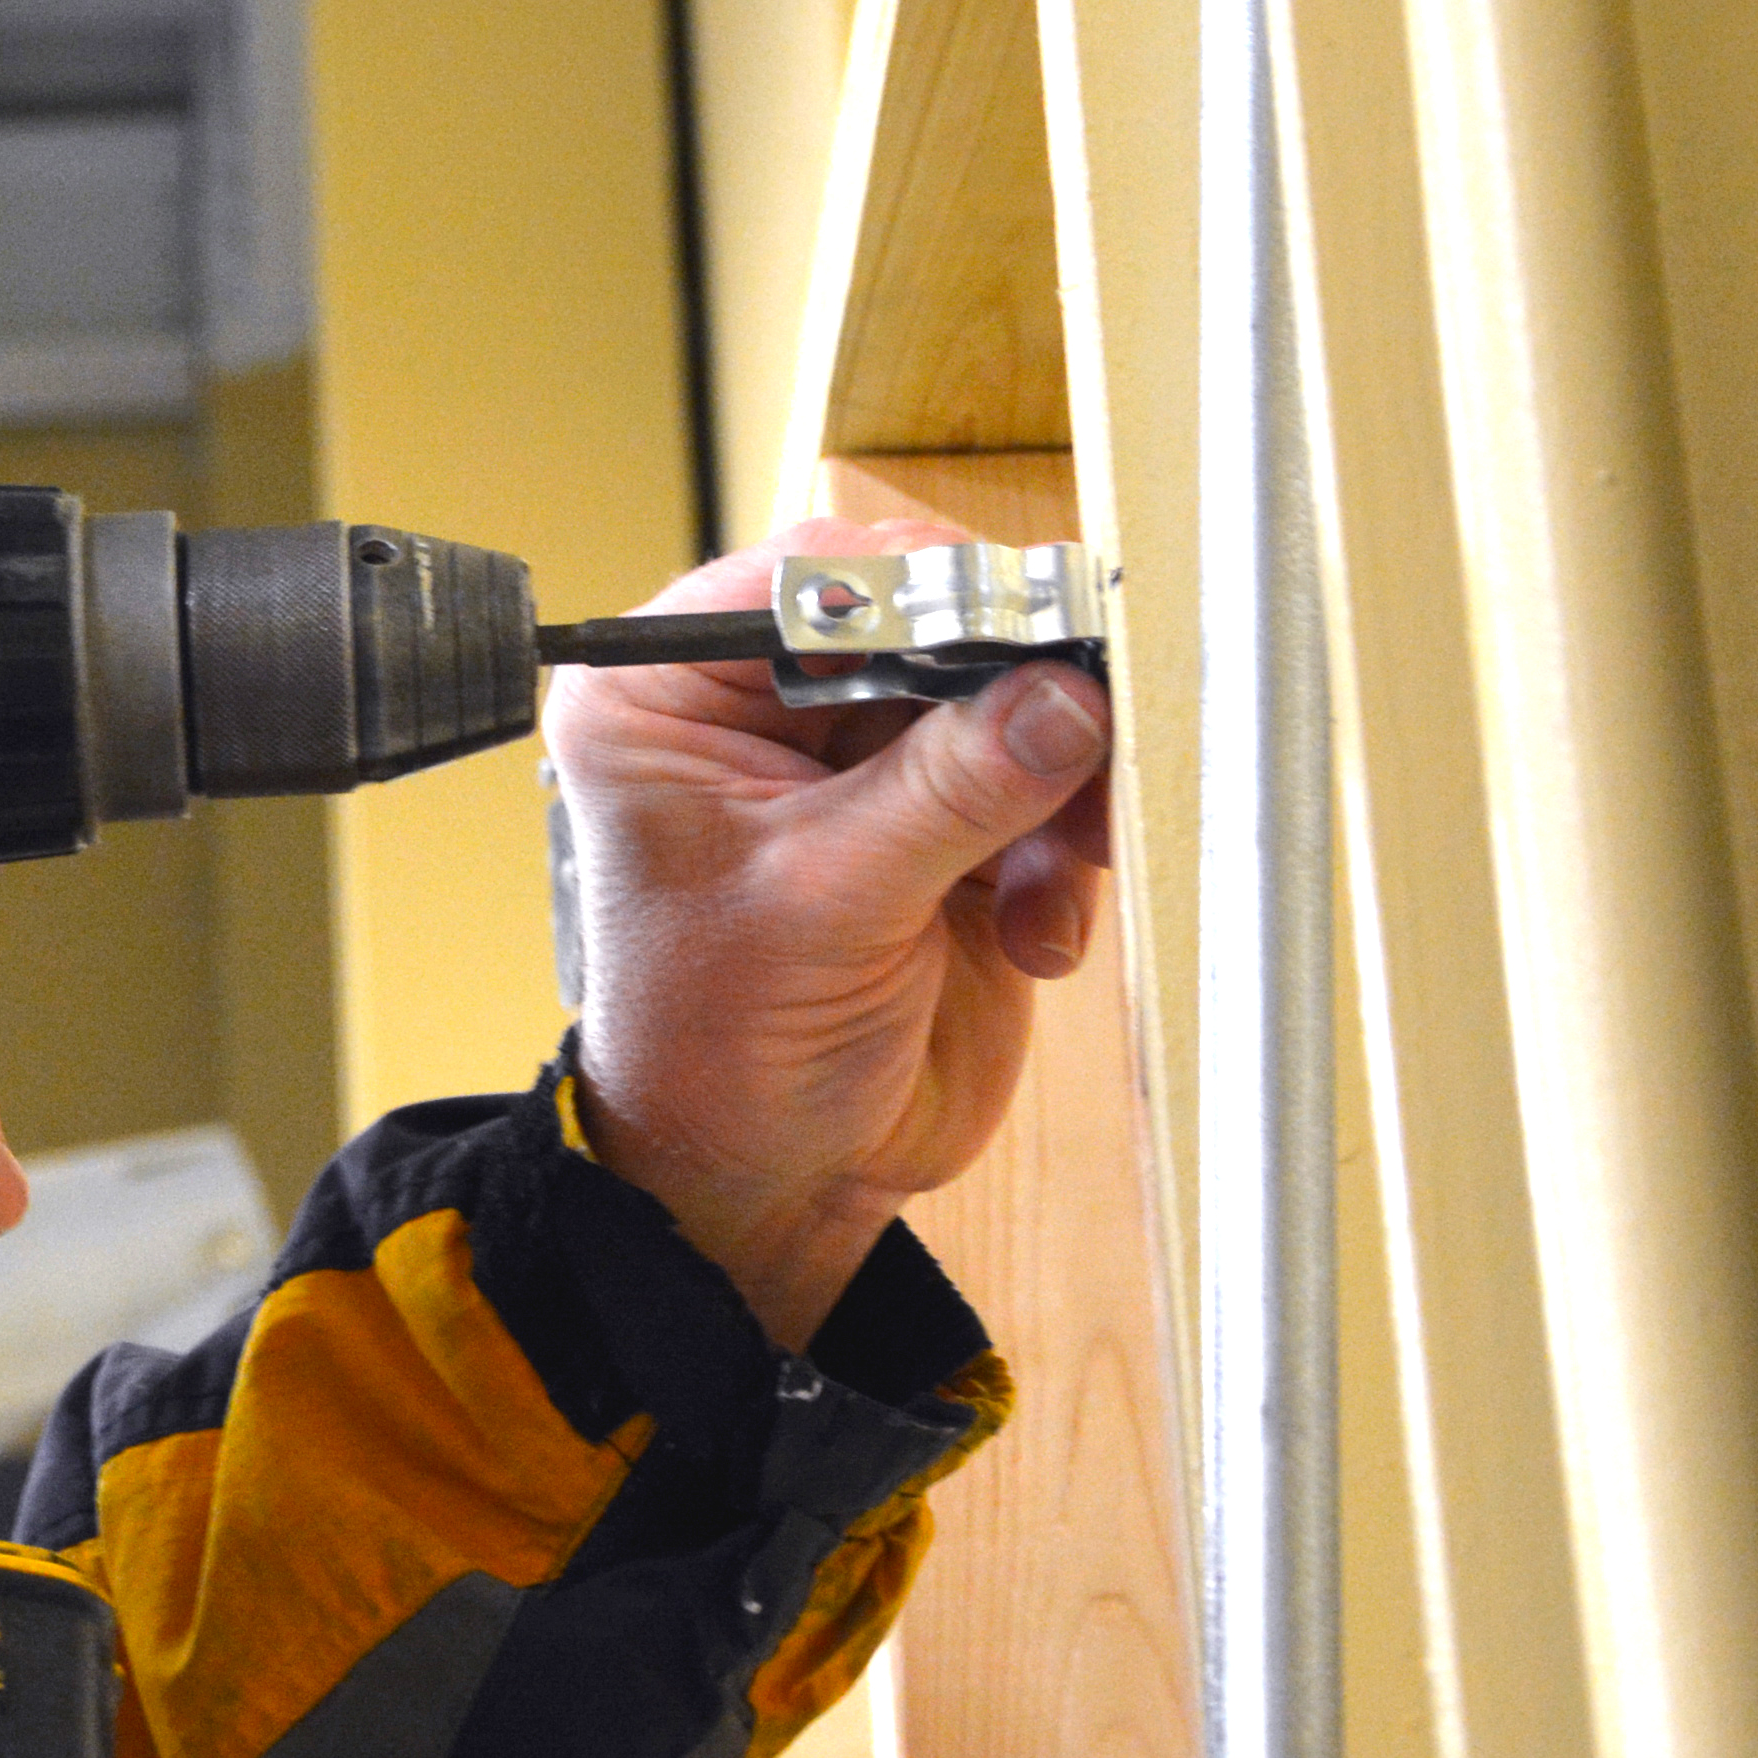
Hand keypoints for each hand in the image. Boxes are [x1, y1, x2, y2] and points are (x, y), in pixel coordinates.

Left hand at [555, 515, 1115, 1347]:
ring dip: (1058, 784)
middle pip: (932, 625)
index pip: (817, 578)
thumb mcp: (827, 906)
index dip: (931, 594)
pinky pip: (1047, 785)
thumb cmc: (725, 1051)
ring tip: (1051, 876)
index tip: (1030, 631)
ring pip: (1009, 700)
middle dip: (1018, 695)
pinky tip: (1032, 937)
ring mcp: (862, 764)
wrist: (771, 1179)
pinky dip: (1062, 856)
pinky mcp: (947, 826)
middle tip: (1084, 746)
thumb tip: (1062, 690)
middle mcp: (763, 709)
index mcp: (673, 694)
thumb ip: (948, 790)